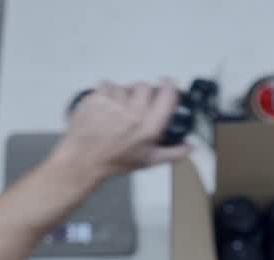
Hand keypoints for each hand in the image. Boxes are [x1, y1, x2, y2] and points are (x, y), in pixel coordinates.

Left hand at [56, 78, 192, 181]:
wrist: (83, 160)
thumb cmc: (115, 161)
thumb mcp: (148, 161)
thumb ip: (173, 153)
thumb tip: (190, 147)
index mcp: (149, 127)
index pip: (168, 94)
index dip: (169, 86)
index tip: (167, 85)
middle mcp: (134, 113)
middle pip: (146, 86)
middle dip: (143, 93)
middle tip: (137, 106)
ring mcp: (114, 103)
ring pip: (125, 86)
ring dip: (124, 95)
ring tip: (117, 111)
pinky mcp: (97, 98)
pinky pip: (107, 85)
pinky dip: (107, 93)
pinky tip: (105, 108)